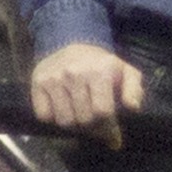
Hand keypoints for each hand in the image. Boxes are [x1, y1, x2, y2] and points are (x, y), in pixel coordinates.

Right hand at [27, 41, 147, 139]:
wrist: (71, 43)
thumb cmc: (103, 65)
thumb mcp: (126, 73)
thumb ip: (134, 90)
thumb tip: (132, 108)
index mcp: (99, 72)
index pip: (102, 112)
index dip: (108, 126)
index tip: (110, 128)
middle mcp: (74, 74)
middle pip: (83, 119)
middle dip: (92, 126)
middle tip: (94, 121)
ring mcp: (53, 78)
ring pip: (64, 121)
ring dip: (73, 123)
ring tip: (80, 114)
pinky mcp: (37, 83)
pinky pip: (44, 115)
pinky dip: (54, 117)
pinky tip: (62, 108)